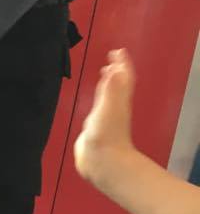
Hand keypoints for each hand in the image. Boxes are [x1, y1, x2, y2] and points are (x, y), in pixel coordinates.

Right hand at [74, 49, 135, 188]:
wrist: (102, 162)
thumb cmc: (106, 137)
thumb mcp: (108, 109)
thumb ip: (111, 89)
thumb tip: (114, 69)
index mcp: (117, 100)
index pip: (121, 77)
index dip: (120, 63)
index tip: (116, 51)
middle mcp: (113, 107)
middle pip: (117, 83)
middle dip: (115, 70)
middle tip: (112, 59)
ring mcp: (104, 118)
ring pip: (108, 95)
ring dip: (107, 84)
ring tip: (104, 74)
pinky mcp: (95, 128)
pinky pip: (97, 109)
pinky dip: (97, 100)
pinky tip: (92, 103)